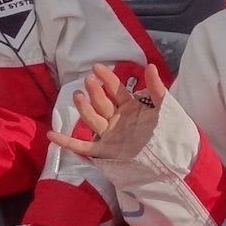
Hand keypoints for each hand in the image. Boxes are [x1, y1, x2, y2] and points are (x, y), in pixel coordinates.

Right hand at [47, 64, 167, 162]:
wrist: (173, 159)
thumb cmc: (169, 131)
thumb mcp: (165, 107)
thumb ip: (156, 87)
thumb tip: (149, 65)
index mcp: (130, 107)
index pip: (116, 90)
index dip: (107, 79)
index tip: (97, 67)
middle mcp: (117, 120)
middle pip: (102, 103)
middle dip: (95, 92)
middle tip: (89, 81)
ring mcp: (109, 135)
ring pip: (93, 120)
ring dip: (84, 109)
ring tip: (78, 96)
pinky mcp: (105, 152)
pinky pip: (83, 147)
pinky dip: (67, 142)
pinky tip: (52, 134)